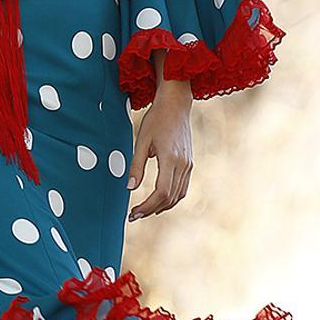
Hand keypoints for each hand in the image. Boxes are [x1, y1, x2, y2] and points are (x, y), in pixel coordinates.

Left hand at [127, 84, 192, 220]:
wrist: (176, 104)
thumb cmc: (156, 119)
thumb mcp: (141, 140)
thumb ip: (136, 165)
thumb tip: (129, 188)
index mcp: (170, 158)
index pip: (161, 192)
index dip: (148, 206)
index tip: (134, 211)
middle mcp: (183, 164)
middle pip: (170, 197)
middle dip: (152, 210)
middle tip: (134, 215)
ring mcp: (189, 165)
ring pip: (178, 195)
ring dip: (162, 206)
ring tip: (145, 210)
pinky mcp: (189, 163)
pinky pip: (182, 187)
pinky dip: (171, 198)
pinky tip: (158, 200)